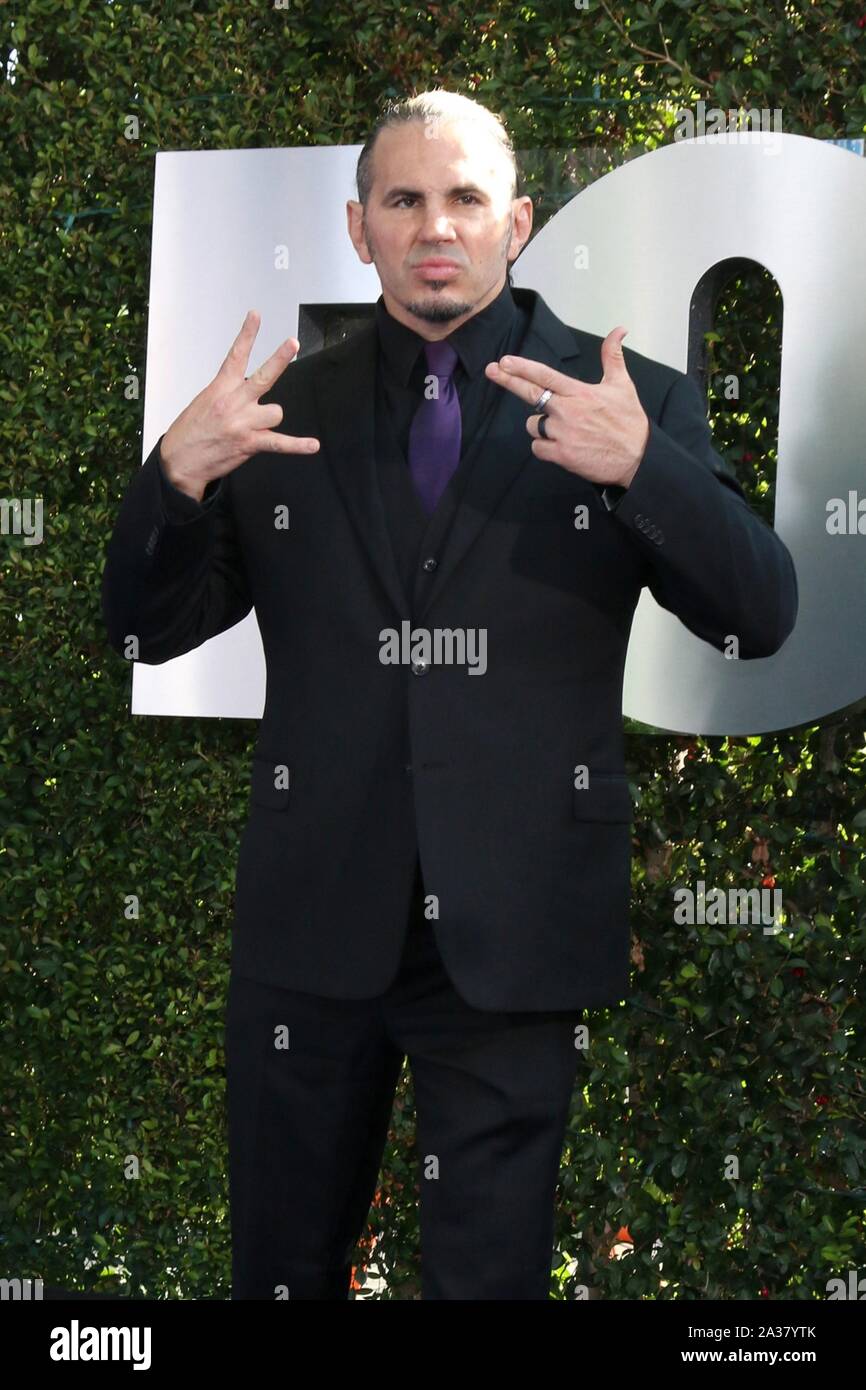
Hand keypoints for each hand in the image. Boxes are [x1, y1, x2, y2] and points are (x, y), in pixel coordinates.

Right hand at [159, 311, 319, 500]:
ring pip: (276, 412)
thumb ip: (228, 393)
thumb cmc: (191, 432)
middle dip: (280, 358)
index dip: (247, 334)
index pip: (236, 355)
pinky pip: (280, 443)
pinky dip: (297, 446)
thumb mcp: (204, 402)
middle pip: (264, 376)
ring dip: (269, 419)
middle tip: (292, 343)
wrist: (180, 461)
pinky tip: (312, 445)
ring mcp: (243, 423)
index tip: (256, 316)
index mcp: (221, 389)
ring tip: (254, 427)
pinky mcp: (250, 443)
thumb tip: (249, 391)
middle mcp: (234, 402)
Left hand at [485, 326, 649, 487]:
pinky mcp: (562, 455)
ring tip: (564, 430)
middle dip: (508, 380)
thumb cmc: (629, 421)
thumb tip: (619, 329)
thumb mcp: (622, 385)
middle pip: (531, 394)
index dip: (522, 368)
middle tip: (492, 370)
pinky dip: (544, 447)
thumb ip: (613, 356)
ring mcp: (563, 434)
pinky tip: (561, 446)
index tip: (504, 361)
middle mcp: (568, 411)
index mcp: (580, 393)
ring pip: (534, 425)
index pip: (545, 376)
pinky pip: (537, 448)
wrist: (637, 458)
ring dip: (541, 426)